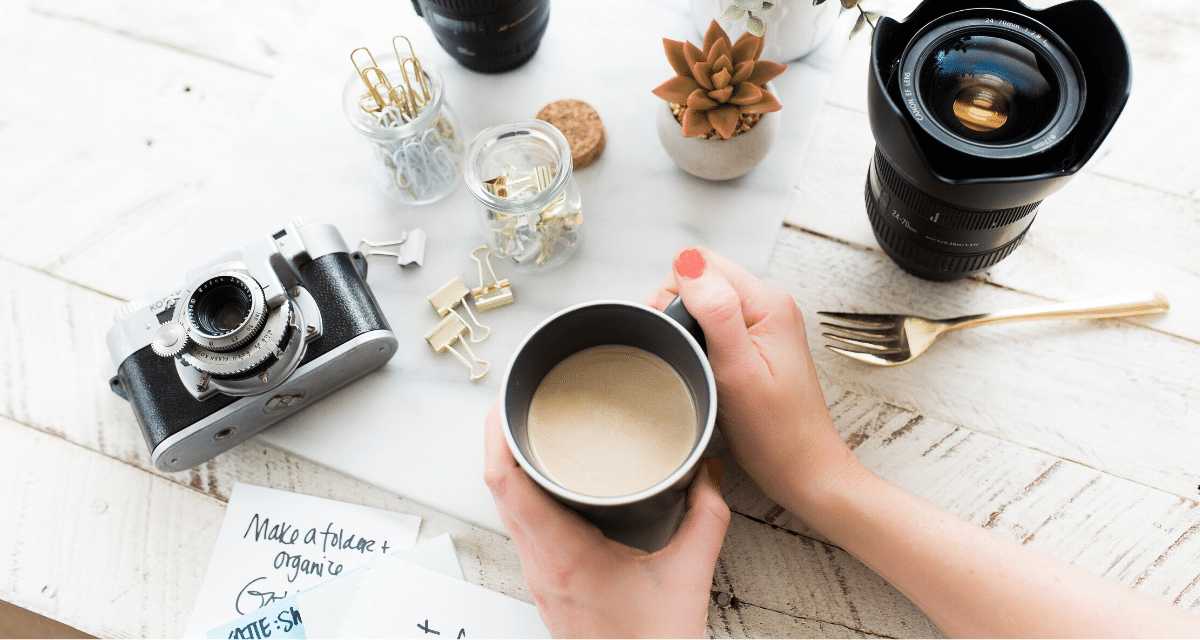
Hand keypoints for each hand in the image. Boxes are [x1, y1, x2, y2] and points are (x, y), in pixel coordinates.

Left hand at [483, 400, 729, 637]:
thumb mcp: (689, 575)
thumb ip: (706, 516)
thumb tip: (708, 471)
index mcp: (563, 555)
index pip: (507, 483)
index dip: (497, 435)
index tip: (505, 400)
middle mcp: (540, 564)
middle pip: (497, 487)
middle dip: (500, 436)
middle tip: (517, 397)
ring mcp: (539, 575)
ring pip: (505, 506)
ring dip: (509, 462)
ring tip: (529, 425)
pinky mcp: (546, 582)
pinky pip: (521, 524)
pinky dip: (523, 490)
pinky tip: (546, 475)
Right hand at [646, 247, 863, 513]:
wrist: (803, 471)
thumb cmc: (776, 433)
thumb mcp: (738, 370)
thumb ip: (716, 311)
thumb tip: (688, 262)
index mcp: (768, 303)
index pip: (700, 263)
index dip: (673, 293)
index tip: (672, 334)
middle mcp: (769, 306)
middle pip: (701, 279)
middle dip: (677, 311)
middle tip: (682, 355)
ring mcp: (763, 325)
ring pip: (704, 302)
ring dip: (687, 328)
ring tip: (694, 365)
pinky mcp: (756, 344)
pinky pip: (713, 325)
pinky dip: (698, 342)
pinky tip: (702, 369)